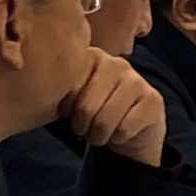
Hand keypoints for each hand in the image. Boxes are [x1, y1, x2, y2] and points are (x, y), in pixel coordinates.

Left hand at [58, 50, 164, 164]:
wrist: (132, 132)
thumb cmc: (96, 113)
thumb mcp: (72, 100)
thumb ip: (60, 91)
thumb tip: (40, 95)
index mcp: (92, 57)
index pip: (68, 89)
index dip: (67, 110)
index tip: (72, 113)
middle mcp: (117, 63)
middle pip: (86, 107)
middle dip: (83, 128)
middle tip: (87, 129)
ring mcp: (138, 80)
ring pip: (105, 121)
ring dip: (99, 136)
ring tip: (102, 132)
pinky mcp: (154, 100)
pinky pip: (124, 129)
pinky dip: (119, 139)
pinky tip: (122, 132)